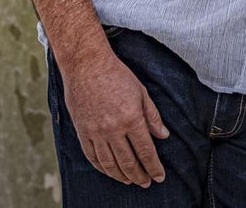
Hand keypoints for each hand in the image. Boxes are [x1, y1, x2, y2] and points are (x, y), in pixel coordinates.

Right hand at [59, 47, 170, 187]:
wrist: (86, 64)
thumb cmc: (115, 74)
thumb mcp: (141, 92)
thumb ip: (152, 116)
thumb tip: (163, 135)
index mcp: (131, 119)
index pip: (146, 151)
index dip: (154, 167)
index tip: (159, 176)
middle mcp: (113, 129)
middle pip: (128, 162)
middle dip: (140, 175)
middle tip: (146, 182)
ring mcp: (95, 132)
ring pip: (110, 163)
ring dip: (121, 176)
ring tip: (129, 181)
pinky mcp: (82, 131)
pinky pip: (92, 156)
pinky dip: (102, 168)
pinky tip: (109, 171)